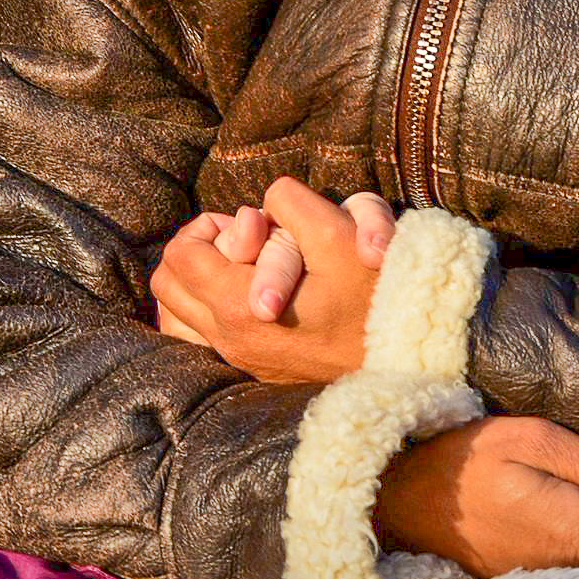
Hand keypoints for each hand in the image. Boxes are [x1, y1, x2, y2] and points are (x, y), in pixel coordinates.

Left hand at [149, 178, 389, 383]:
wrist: (409, 364)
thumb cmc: (376, 296)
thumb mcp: (338, 234)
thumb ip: (288, 206)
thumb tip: (259, 206)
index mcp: (238, 309)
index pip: (180, 255)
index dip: (209, 227)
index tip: (252, 225)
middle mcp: (228, 342)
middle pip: (168, 285)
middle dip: (198, 252)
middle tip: (242, 244)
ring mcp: (240, 362)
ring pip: (178, 315)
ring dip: (200, 282)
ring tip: (243, 267)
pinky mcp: (255, 372)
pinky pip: (201, 339)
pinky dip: (211, 311)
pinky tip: (247, 295)